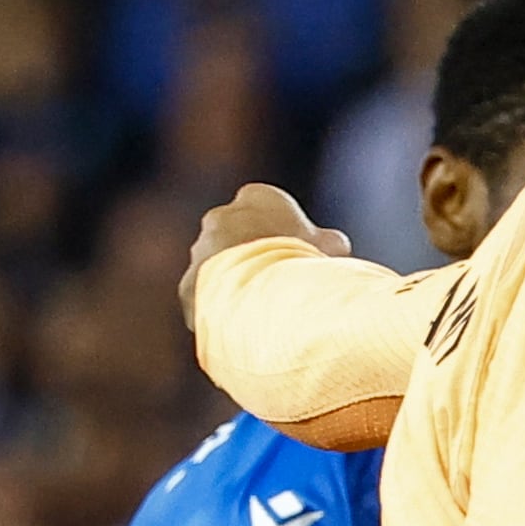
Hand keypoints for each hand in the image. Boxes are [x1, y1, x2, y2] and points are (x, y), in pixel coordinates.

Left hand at [180, 185, 342, 323]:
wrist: (266, 291)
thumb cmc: (306, 264)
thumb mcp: (329, 249)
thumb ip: (329, 244)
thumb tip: (337, 245)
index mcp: (258, 197)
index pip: (268, 209)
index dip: (285, 233)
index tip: (296, 255)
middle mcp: (221, 217)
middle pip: (238, 237)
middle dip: (253, 256)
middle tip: (278, 284)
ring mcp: (200, 251)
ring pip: (217, 268)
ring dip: (234, 284)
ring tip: (259, 310)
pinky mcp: (187, 287)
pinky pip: (204, 300)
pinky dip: (219, 312)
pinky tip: (239, 328)